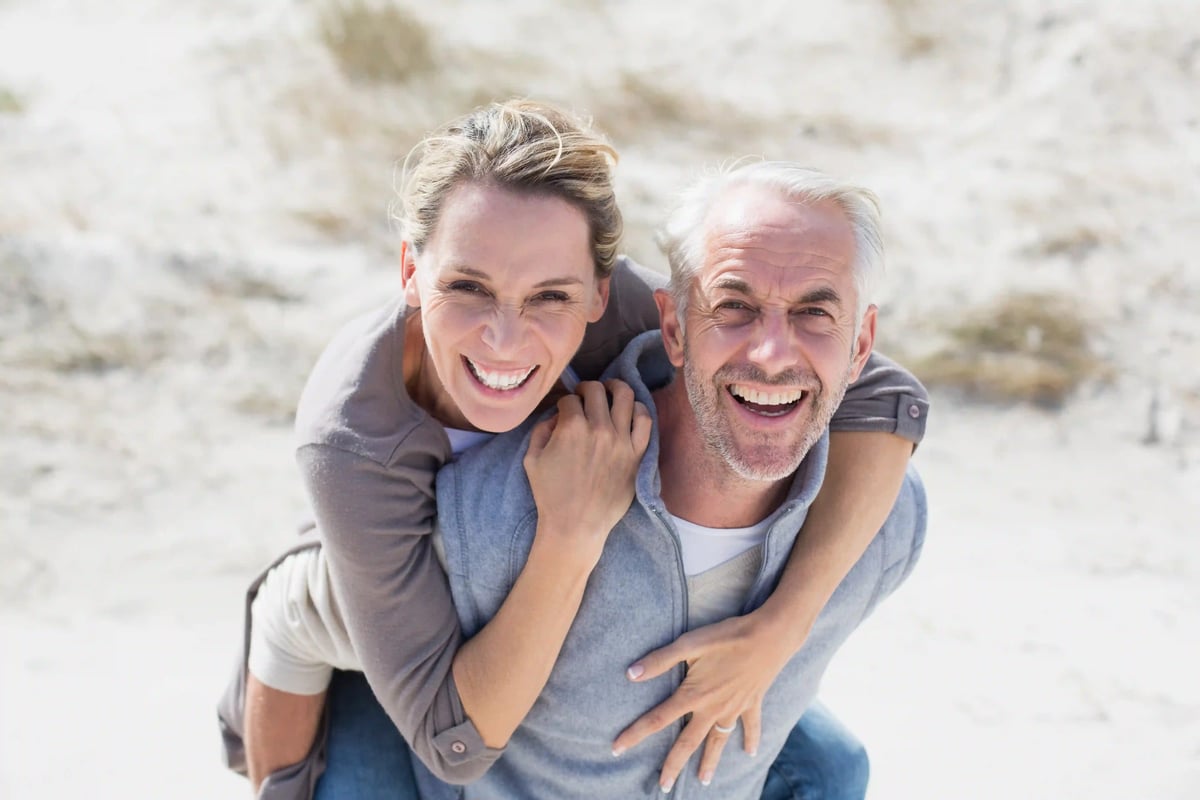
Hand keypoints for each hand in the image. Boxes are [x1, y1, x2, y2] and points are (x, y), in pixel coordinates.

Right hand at [523, 379, 651, 566]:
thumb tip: (555, 417)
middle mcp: (599, 428)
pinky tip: (629, 411)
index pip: (569, 399)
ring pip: (624, 395)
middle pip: (596, 389)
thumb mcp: (532, 459)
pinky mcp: (637, 453)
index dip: (564, 402)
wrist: (576, 525)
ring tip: (610, 392)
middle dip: (586, 389)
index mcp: (571, 428)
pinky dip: (638, 409)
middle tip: (584, 397)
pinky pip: (645, 420)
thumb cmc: (551, 495)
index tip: (565, 409)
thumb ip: (541, 430)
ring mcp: (621, 440)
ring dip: (614, 389)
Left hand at [611, 612, 806, 790]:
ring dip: (710, 762)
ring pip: (718, 742)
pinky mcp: (752, 703)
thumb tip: (630, 674)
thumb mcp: (688, 644)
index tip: (618, 749)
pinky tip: (750, 753)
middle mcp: (712, 709)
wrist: (769, 636)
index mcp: (693, 695)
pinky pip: (750, 726)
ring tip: (703, 781)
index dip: (635, 734)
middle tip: (663, 786)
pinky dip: (751, 740)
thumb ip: (659, 660)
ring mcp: (734, 708)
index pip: (658, 720)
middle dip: (673, 765)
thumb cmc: (726, 637)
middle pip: (688, 742)